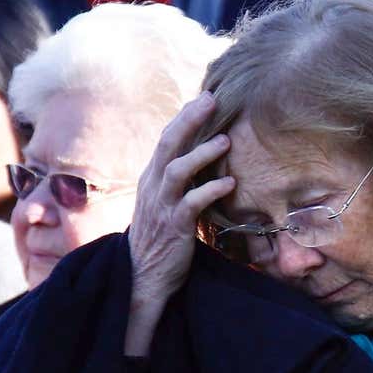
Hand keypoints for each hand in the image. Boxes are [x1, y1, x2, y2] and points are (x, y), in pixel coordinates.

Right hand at [125, 92, 236, 355]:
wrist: (142, 276)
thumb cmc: (159, 237)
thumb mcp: (165, 201)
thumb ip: (180, 180)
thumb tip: (203, 159)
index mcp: (152, 177)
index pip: (166, 139)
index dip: (184, 117)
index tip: (205, 96)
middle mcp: (153, 186)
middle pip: (168, 144)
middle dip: (189, 120)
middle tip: (211, 99)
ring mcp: (162, 206)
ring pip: (177, 170)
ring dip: (201, 154)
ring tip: (225, 140)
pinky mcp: (173, 226)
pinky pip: (191, 204)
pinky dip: (210, 190)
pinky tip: (229, 183)